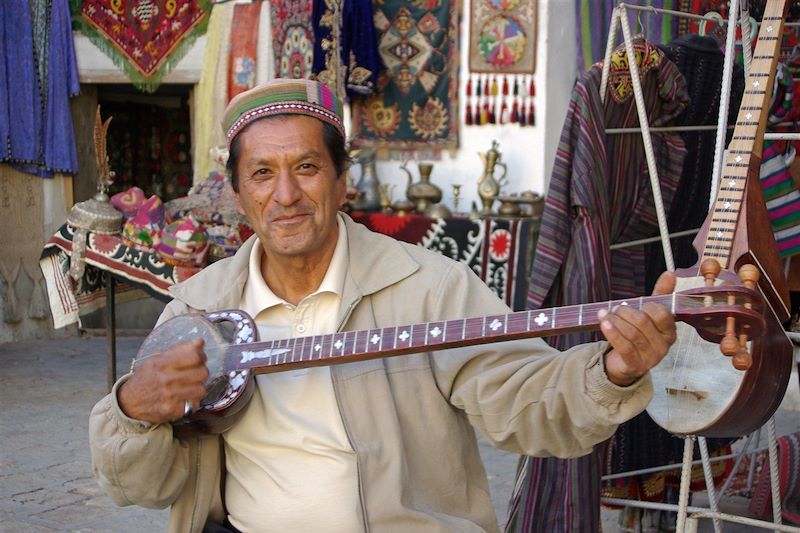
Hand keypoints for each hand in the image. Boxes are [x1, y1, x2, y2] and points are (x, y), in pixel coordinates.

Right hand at [118, 339, 208, 423]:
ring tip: (189, 386)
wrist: (129, 402)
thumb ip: (179, 350)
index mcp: (162, 363)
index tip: (199, 358)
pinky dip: (191, 400)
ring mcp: (170, 396)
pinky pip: (194, 403)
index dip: (201, 356)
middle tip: (195, 373)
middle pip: (202, 373)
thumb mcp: (157, 359)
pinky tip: (183, 397)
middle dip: (201, 371)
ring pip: (202, 389)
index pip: (195, 356)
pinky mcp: (173, 410)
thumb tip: (200, 342)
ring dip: (198, 387)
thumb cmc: (146, 379)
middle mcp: (166, 379)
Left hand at [599, 271, 676, 386]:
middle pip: (643, 322)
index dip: (645, 306)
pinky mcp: (634, 365)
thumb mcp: (649, 314)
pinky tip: (603, 323)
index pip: (662, 314)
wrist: (624, 364)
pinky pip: (624, 347)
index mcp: (670, 332)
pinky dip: (612, 333)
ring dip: (615, 320)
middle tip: (615, 309)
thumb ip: (660, 295)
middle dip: (625, 312)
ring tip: (605, 315)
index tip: (632, 304)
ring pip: (632, 334)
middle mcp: (663, 347)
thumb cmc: (638, 335)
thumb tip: (670, 273)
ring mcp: (650, 358)